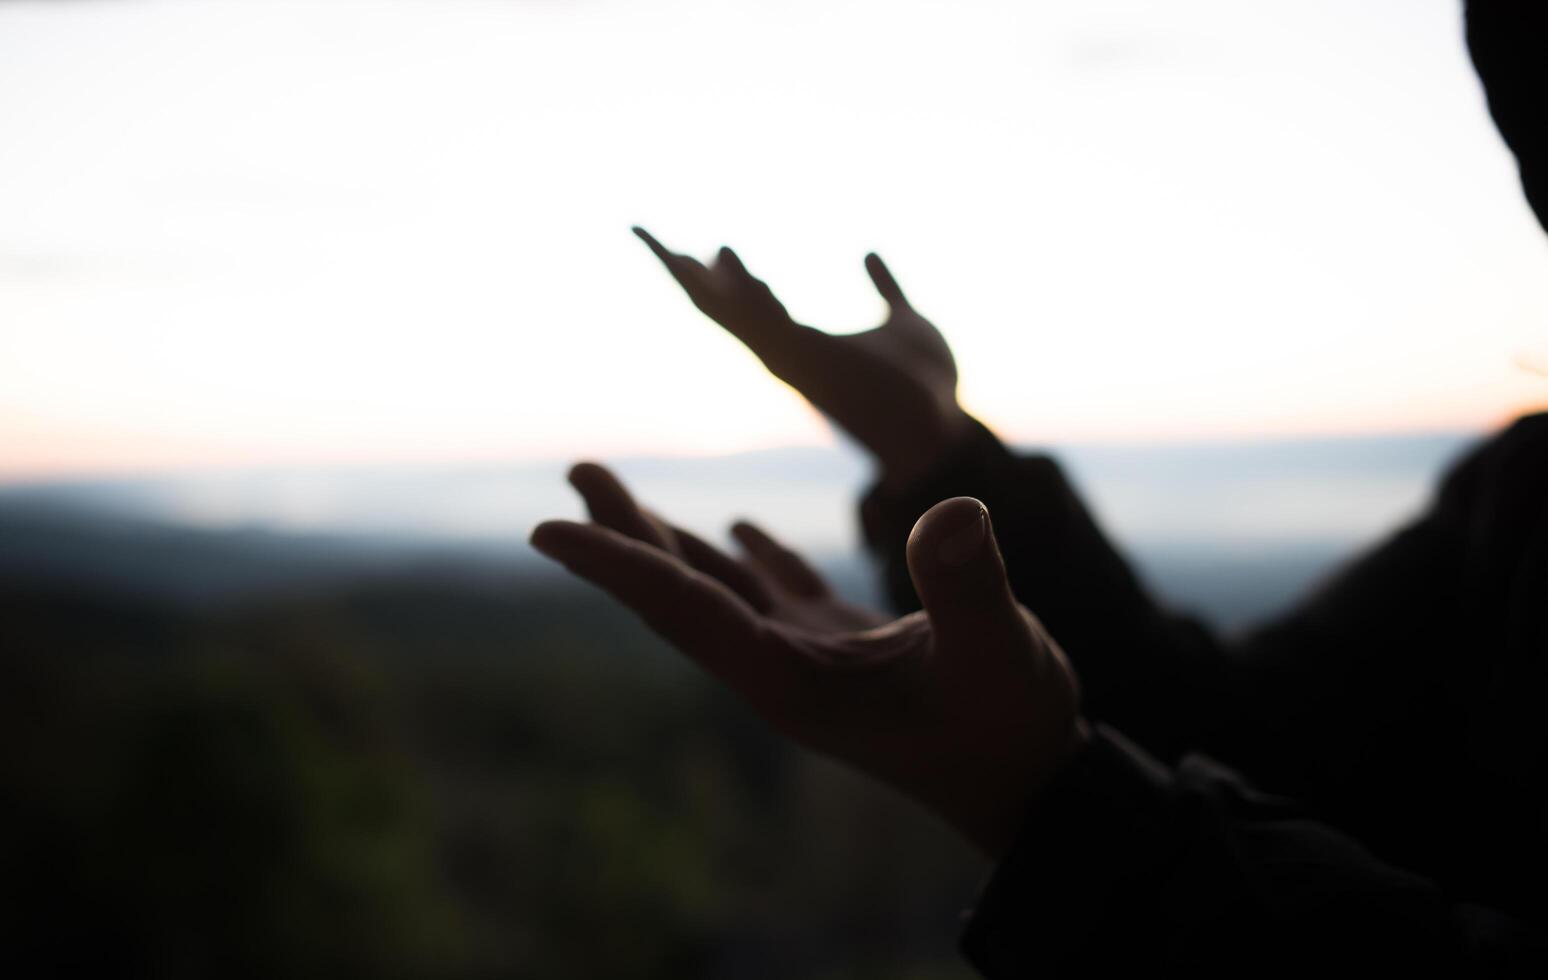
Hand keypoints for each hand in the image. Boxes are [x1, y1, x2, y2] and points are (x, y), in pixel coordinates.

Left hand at [532, 463, 1087, 857]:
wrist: (1033, 782)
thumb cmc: (1012, 732)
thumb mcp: (1001, 658)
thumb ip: (969, 589)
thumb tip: (953, 511)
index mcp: (792, 683)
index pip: (689, 611)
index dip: (618, 568)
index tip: (548, 530)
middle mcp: (782, 671)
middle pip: (683, 596)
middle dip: (626, 537)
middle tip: (578, 473)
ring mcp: (810, 660)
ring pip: (721, 591)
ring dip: (669, 542)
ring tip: (613, 494)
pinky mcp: (845, 649)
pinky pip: (781, 593)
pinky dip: (752, 556)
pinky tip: (735, 528)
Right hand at [634, 227, 973, 487]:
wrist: (946, 429)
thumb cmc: (925, 385)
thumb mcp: (904, 320)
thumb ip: (886, 288)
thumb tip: (870, 254)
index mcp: (800, 343)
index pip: (741, 302)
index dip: (712, 273)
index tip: (690, 241)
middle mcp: (786, 354)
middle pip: (717, 307)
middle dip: (678, 269)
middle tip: (639, 230)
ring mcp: (795, 360)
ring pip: (731, 313)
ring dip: (698, 276)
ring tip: (663, 241)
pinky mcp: (813, 363)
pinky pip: (766, 322)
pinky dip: (744, 290)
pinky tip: (722, 256)